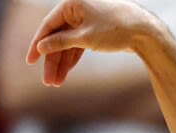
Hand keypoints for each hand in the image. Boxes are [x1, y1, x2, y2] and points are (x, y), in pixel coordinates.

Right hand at [26, 0, 166, 86]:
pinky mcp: (95, 31)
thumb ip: (60, 43)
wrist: (145, 32)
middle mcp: (77, 10)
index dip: (38, 45)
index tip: (30, 61)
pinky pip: (78, 45)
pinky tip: (66, 73)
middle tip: (48, 81)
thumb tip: (41, 46)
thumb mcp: (84, 38)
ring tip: (56, 83)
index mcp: (72, 4)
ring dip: (62, 63)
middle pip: (58, 38)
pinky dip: (73, 59)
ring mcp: (86, 21)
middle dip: (52, 60)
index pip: (48, 26)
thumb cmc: (115, 29)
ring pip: (68, 44)